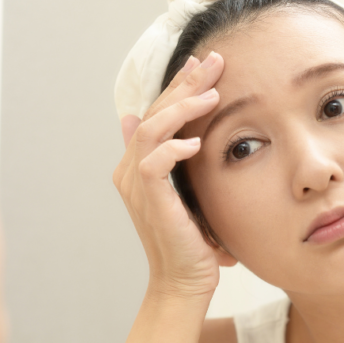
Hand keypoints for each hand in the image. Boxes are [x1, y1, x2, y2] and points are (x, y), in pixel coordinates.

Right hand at [113, 52, 223, 299]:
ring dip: (181, 109)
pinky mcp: (149, 199)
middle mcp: (130, 169)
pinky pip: (154, 162)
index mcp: (138, 164)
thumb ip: (179, 161)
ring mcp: (136, 185)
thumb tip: (182, 140)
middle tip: (213, 61)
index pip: (156, 113)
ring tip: (211, 94)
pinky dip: (174, 148)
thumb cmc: (192, 239)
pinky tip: (197, 143)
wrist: (184, 281)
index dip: (177, 86)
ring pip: (151, 130)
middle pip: (153, 113)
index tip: (202, 64)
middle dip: (184, 84)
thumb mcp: (188, 191)